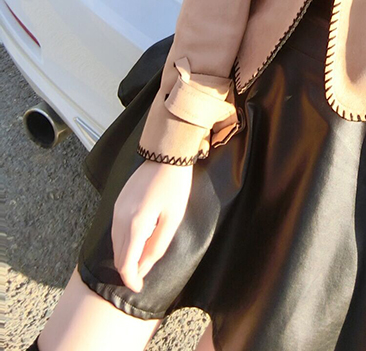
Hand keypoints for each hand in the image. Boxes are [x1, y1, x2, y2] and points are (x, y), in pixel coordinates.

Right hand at [111, 160, 193, 291]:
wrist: (165, 155)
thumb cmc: (174, 186)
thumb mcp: (173, 219)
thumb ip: (157, 246)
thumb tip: (144, 267)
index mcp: (135, 225)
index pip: (126, 263)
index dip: (131, 280)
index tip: (139, 288)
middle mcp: (120, 219)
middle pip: (118, 255)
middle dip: (128, 269)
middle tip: (142, 276)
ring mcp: (117, 209)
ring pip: (115, 243)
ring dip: (125, 255)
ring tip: (142, 258)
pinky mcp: (118, 202)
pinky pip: (116, 230)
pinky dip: (123, 241)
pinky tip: (137, 239)